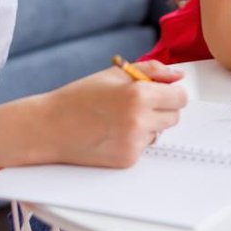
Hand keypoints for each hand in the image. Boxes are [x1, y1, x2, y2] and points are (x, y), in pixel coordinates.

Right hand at [44, 60, 187, 167]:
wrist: (50, 127)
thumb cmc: (79, 97)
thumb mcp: (114, 74)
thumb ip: (151, 71)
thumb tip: (177, 75)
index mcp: (139, 95)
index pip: (180, 98)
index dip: (170, 93)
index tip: (160, 92)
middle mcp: (140, 121)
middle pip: (174, 117)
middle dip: (161, 109)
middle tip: (135, 104)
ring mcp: (134, 143)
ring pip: (159, 132)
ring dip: (148, 125)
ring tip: (118, 118)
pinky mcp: (127, 159)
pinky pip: (144, 147)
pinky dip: (134, 140)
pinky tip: (112, 133)